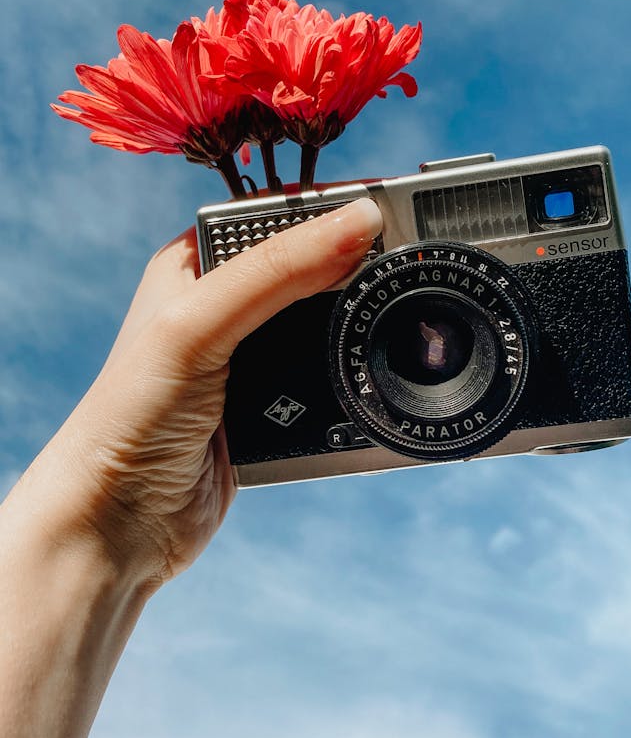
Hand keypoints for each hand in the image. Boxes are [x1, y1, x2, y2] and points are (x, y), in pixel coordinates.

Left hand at [16, 197, 382, 590]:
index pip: (276, 215)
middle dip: (355, 267)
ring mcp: (250, 360)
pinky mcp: (272, 409)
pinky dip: (355, 376)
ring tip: (397, 314)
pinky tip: (373, 371)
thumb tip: (362, 219)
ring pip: (327, 324)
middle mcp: (223, 307)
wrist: (117, 528)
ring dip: (358, 325)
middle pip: (311, 268)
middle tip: (406, 263)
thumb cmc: (128, 418)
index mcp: (195, 265)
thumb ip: (278, 269)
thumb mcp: (200, 325)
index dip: (329, 209)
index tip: (386, 210)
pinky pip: (330, 379)